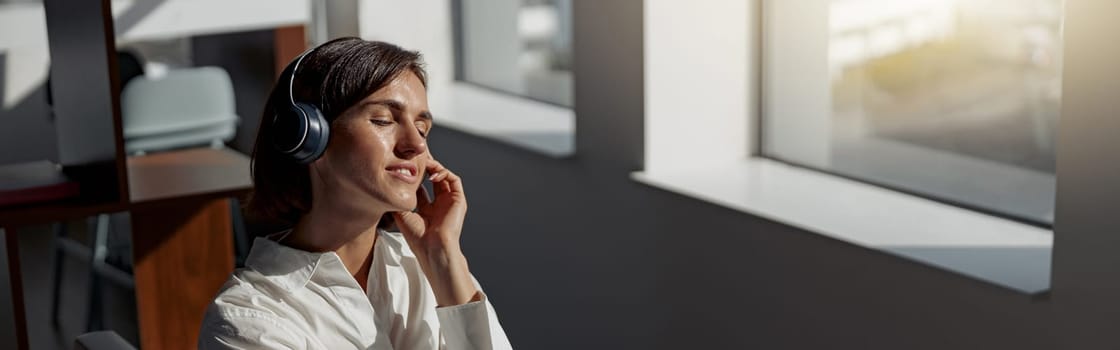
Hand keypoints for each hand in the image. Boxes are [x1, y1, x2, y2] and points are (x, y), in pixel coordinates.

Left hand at [391, 158, 477, 305]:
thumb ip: (399, 199)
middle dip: (425, 167)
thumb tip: (389, 186)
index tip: (406, 166)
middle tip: (416, 158)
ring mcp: (450, 202)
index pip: (422, 187)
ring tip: (425, 164)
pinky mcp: (458, 200)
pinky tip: (433, 174)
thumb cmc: (418, 237)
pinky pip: (454, 180)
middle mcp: (440, 204)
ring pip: (444, 176)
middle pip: (434, 178)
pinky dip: (444, 173)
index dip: (415, 176)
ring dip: (435, 167)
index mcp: (428, 210)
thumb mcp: (402, 214)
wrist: (432, 247)